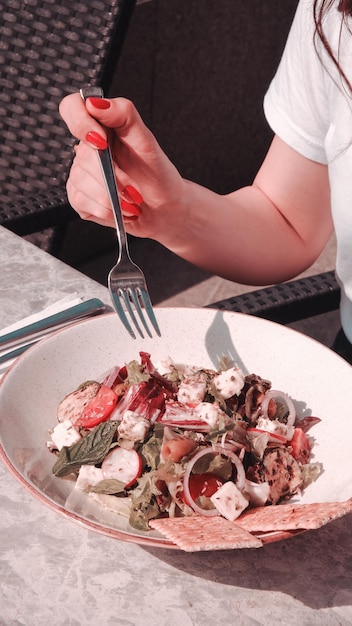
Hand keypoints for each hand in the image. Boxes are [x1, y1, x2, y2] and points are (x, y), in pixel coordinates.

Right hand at [59, 94, 185, 238]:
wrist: (164, 206)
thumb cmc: (156, 172)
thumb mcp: (145, 139)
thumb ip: (122, 113)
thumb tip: (95, 103)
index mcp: (100, 126)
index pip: (71, 108)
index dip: (81, 123)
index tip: (102, 141)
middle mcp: (86, 149)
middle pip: (83, 156)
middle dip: (111, 174)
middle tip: (130, 181)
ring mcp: (80, 174)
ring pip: (82, 182)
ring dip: (112, 196)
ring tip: (129, 197)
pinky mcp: (79, 198)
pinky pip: (81, 202)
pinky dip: (106, 210)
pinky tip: (120, 207)